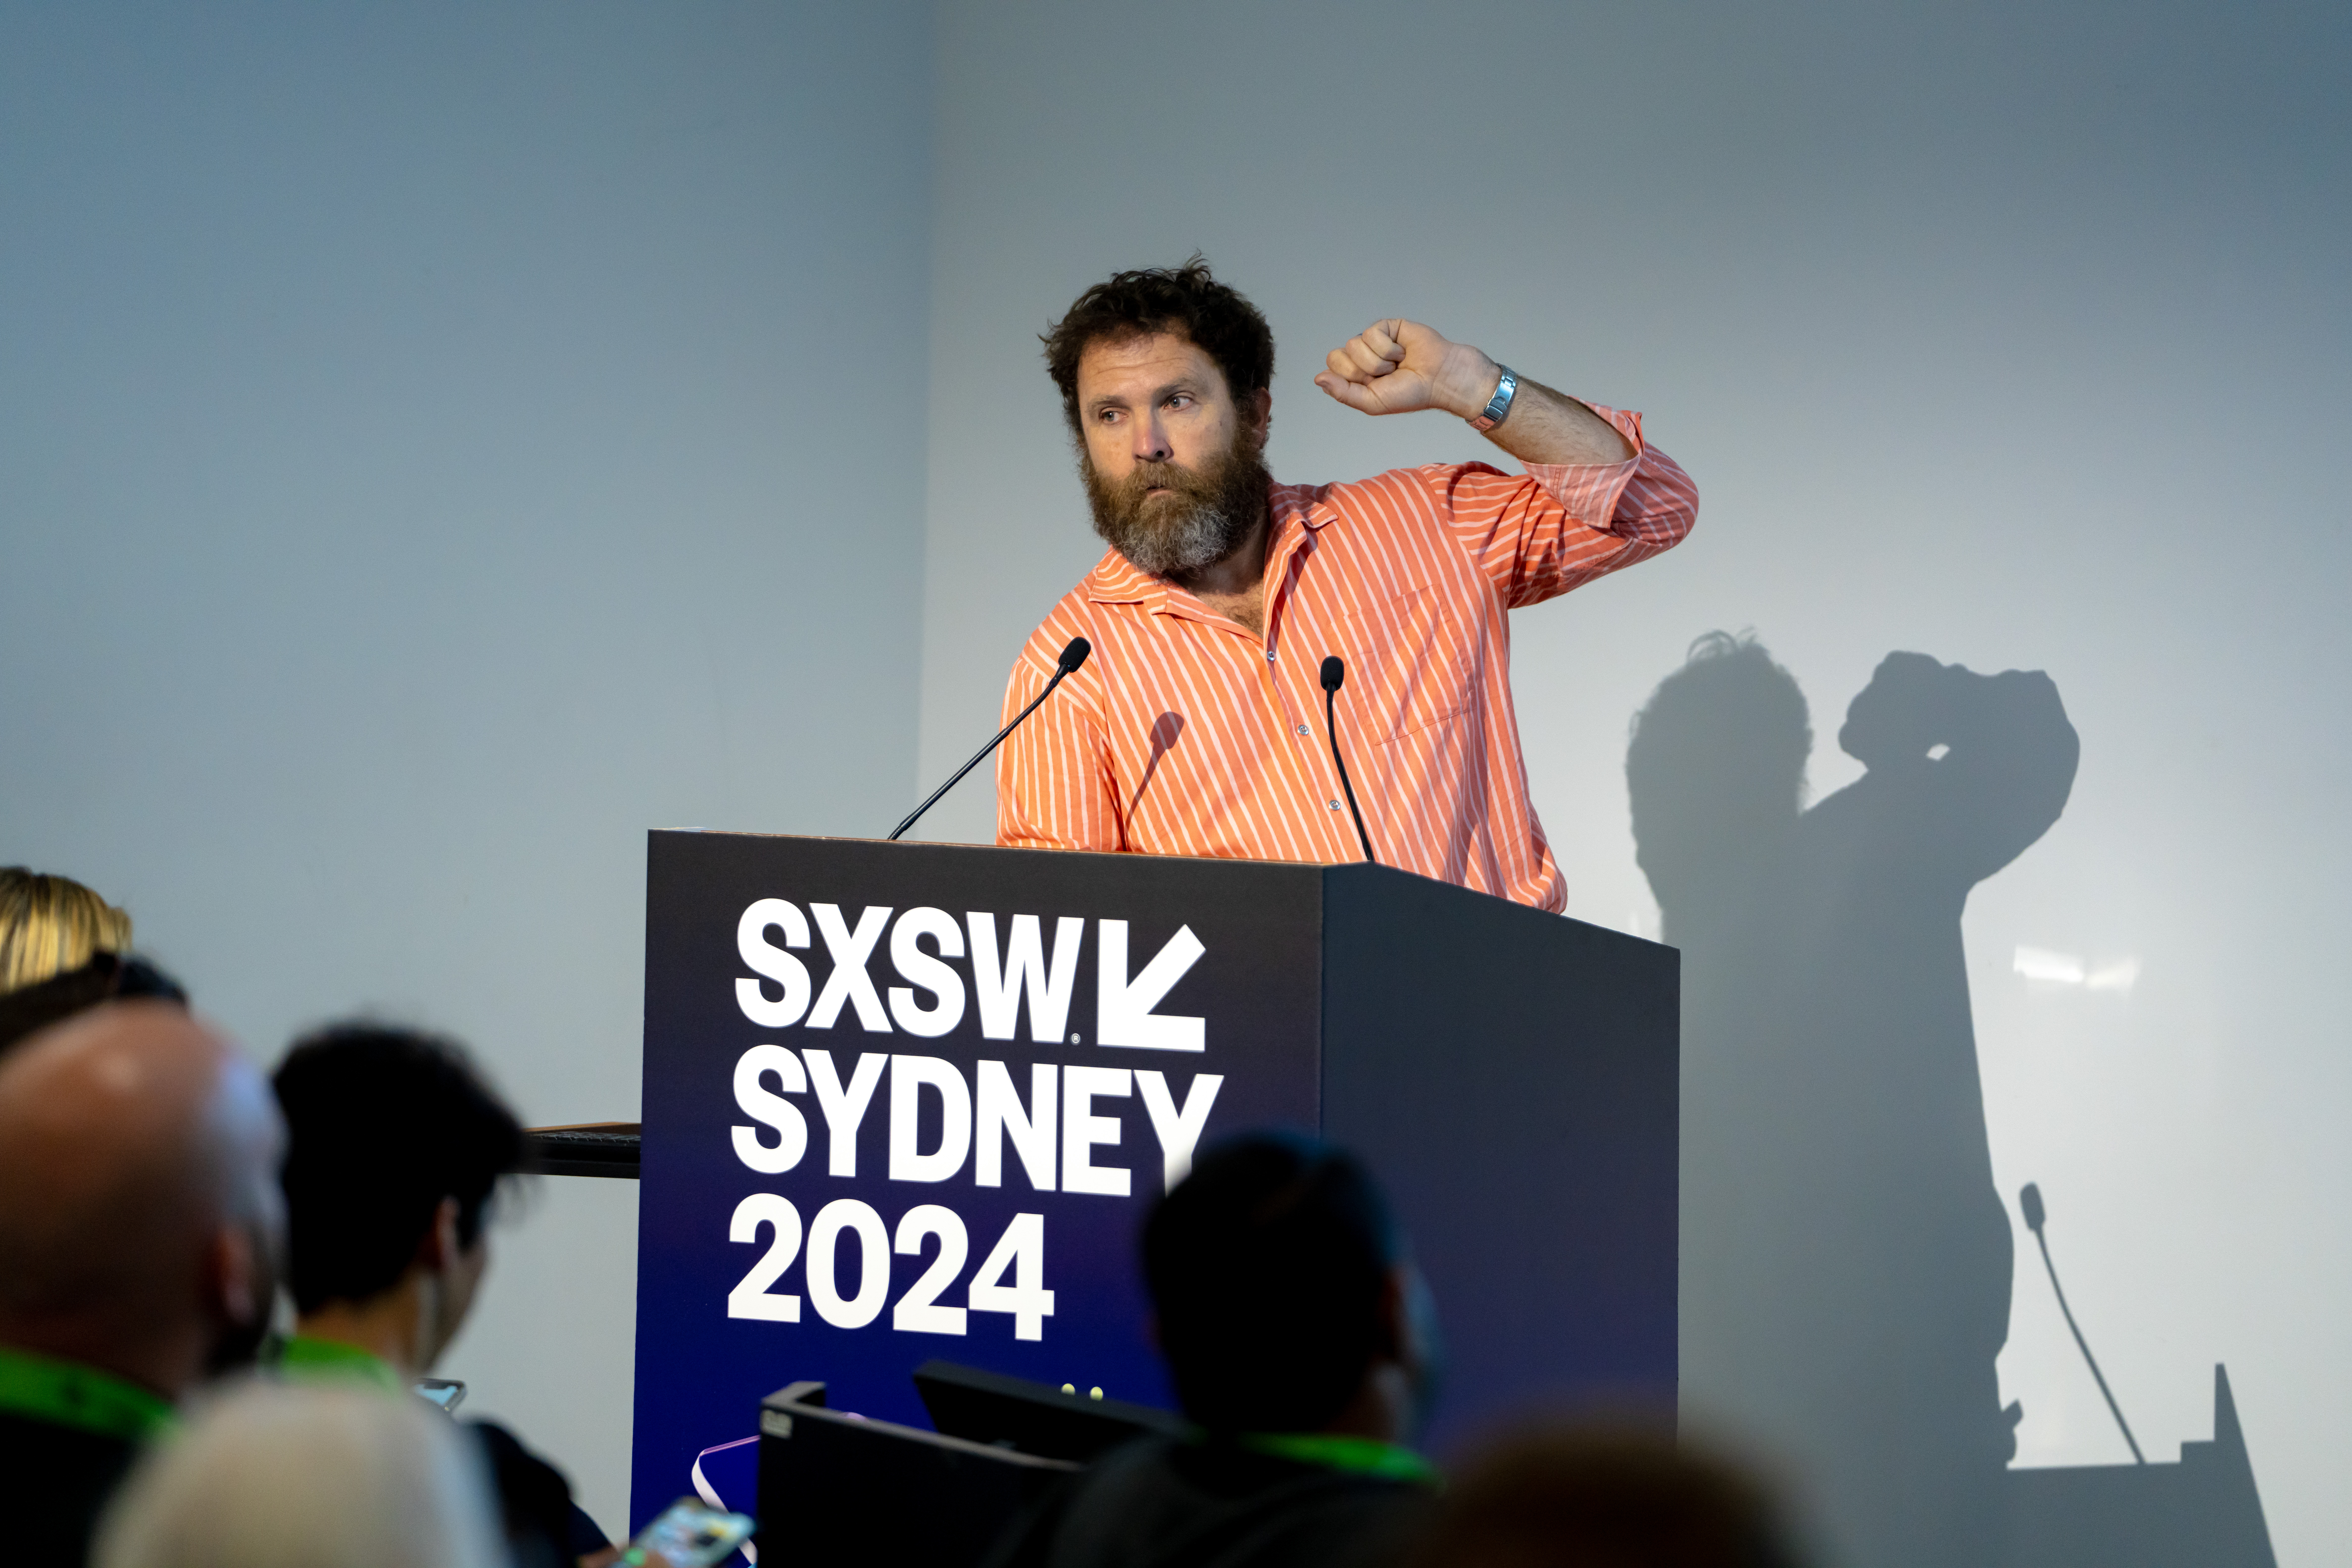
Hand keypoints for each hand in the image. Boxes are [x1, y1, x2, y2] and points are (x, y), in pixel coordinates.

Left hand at [1313, 319, 1499, 419]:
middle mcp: (1361, 356)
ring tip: (1397, 364)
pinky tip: (1402, 352)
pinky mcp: (1387, 327)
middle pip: (1338, 354)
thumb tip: (1317, 378)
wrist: (1439, 379)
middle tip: (1385, 375)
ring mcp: (1374, 340)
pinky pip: (1371, 333)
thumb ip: (1342, 392)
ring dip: (1378, 361)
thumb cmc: (1409, 393)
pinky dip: (1388, 348)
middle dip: (1362, 370)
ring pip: (1354, 344)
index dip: (1349, 377)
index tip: (1371, 385)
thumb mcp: (1372, 402)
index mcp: (1355, 374)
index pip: (1332, 367)